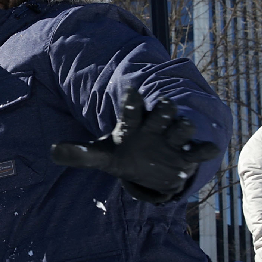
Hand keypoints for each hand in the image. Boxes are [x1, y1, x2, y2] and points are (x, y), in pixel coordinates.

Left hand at [50, 88, 219, 202]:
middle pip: (163, 111)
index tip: (132, 91)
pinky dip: (205, 150)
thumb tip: (52, 151)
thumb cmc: (124, 156)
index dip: (133, 100)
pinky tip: (209, 149)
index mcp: (133, 124)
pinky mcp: (188, 157)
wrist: (151, 170)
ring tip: (182, 128)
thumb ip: (79, 154)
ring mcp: (173, 140)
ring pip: (183, 127)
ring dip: (184, 127)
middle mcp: (155, 127)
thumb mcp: (101, 156)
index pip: (133, 108)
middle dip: (165, 109)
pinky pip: (200, 151)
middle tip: (164, 107)